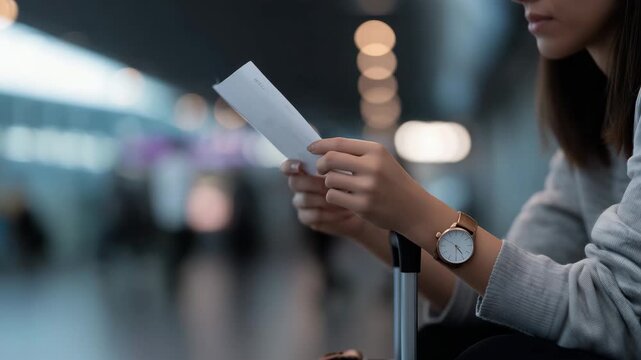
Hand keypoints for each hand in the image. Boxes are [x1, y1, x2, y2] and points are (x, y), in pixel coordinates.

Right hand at [280, 159, 370, 239]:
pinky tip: (345, 210)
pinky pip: (314, 215)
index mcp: (304, 169)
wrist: (365, 204)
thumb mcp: (347, 167)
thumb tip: (329, 155)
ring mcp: (302, 202)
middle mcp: (299, 186)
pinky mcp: (308, 218)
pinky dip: (330, 212)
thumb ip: (334, 160)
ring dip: (326, 197)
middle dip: (315, 182)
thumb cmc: (354, 181)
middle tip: (335, 183)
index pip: (288, 166)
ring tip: (346, 196)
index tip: (300, 165)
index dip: (290, 166)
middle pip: (295, 182)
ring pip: (304, 199)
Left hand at [308, 137, 429, 236]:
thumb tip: (323, 148)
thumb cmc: (392, 182)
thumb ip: (356, 153)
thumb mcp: (380, 160)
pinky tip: (344, 198)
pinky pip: (333, 197)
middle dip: (320, 164)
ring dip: (329, 183)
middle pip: (330, 159)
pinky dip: (334, 197)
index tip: (310, 148)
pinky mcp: (363, 205)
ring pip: (330, 180)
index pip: (339, 143)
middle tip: (320, 169)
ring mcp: (367, 187)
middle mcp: (372, 166)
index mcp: (376, 150)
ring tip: (340, 186)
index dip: (320, 145)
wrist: (413, 208)